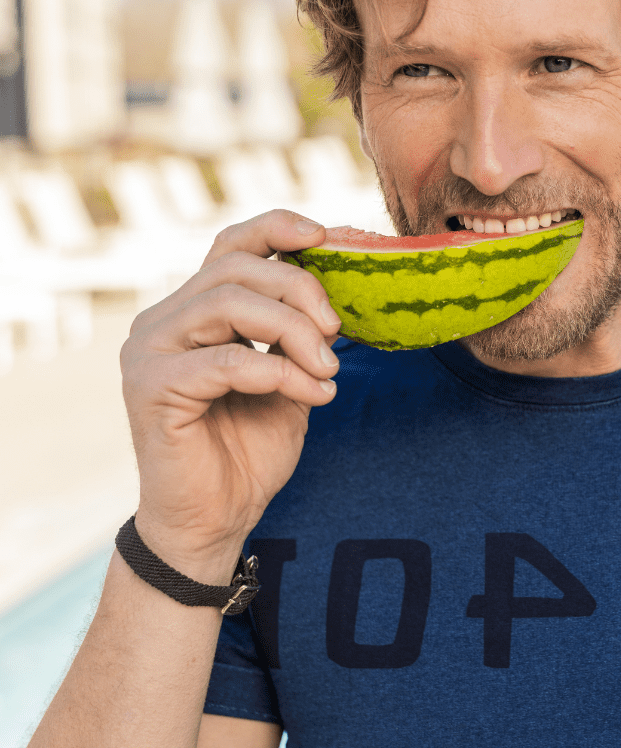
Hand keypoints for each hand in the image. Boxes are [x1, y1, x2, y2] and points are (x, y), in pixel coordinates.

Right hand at [120, 211, 340, 580]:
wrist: (215, 520)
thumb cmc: (249, 448)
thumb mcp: (289, 375)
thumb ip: (302, 329)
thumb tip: (345, 274)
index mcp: (193, 309)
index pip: (232, 245)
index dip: (278, 228)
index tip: (328, 235)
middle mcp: (163, 320)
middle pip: (236, 268)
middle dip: (300, 289)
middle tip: (336, 330)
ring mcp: (149, 351)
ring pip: (228, 304)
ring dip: (293, 331)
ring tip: (326, 368)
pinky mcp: (150, 387)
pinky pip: (227, 360)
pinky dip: (279, 372)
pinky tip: (311, 394)